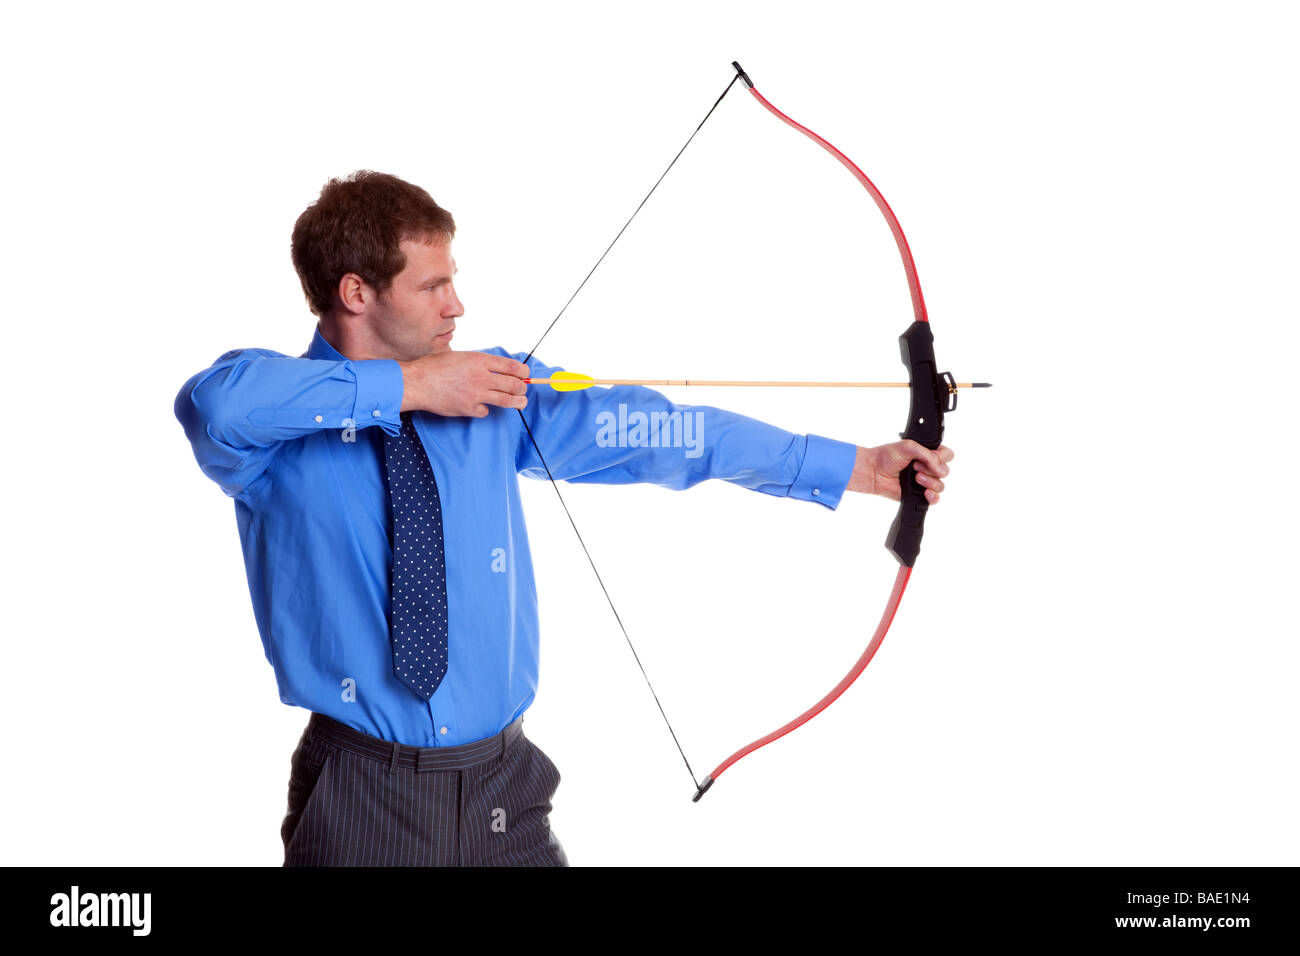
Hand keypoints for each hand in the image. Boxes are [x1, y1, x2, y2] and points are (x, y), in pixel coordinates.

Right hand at [399, 351, 530, 417]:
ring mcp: (476, 394)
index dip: (523, 372)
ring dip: (517, 401)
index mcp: (480, 360)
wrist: (417, 382)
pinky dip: (485, 409)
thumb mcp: (461, 356)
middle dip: (522, 388)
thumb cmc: (435, 367)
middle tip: (523, 389)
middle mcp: (481, 377)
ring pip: (507, 400)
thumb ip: (479, 363)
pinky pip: (485, 412)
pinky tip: (480, 406)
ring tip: (521, 402)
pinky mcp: (469, 409)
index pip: (512, 366)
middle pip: (513, 385)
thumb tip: (496, 368)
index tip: (525, 375)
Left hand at [847, 440, 953, 503]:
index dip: (942, 457)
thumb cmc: (886, 457)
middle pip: (945, 471)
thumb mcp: (909, 446)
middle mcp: (927, 467)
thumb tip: (939, 468)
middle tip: (916, 466)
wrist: (873, 471)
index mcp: (927, 453)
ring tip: (916, 478)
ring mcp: (923, 481)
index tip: (931, 457)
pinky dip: (933, 496)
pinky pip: (934, 499)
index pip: (947, 455)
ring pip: (940, 485)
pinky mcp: (918, 494)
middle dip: (932, 469)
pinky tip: (925, 492)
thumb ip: (928, 454)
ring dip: (930, 481)